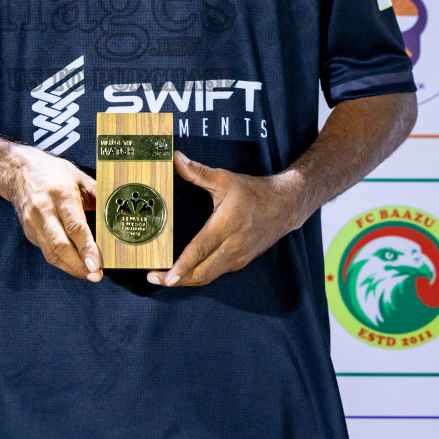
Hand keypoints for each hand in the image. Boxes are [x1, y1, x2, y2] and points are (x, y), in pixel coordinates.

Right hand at [2, 145, 101, 282]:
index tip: (96, 263)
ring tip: (89, 274)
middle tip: (96, 275)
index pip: (74, 226)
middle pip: (60, 245)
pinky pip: (47, 252)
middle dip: (79, 265)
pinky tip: (76, 265)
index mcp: (61, 194)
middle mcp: (44, 210)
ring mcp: (33, 223)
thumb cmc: (53, 173)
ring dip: (71, 268)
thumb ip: (98, 194)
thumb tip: (117, 211)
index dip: (86, 247)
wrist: (19, 171)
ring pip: (51, 253)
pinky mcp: (29, 232)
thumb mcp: (79, 176)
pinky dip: (62, 262)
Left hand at [147, 151, 307, 287]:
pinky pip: (215, 273)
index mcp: (226, 226)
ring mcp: (237, 258)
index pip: (200, 250)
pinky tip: (184, 272)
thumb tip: (175, 158)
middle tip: (153, 277)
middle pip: (201, 273)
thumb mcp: (225, 179)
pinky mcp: (240, 262)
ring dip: (185, 280)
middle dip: (176, 280)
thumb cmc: (253, 192)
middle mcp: (232, 247)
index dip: (182, 266)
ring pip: (208, 277)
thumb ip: (198, 172)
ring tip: (163, 278)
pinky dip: (198, 275)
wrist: (285, 206)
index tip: (166, 277)